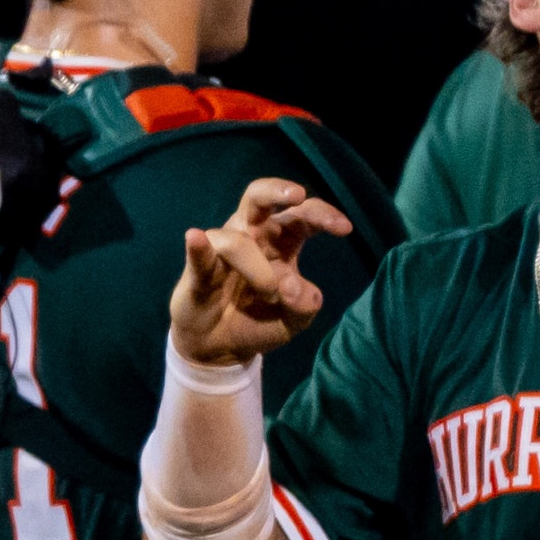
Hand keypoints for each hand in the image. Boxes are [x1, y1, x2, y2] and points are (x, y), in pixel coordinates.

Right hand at [169, 175, 348, 365]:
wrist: (221, 349)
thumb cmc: (260, 322)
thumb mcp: (294, 320)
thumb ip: (304, 305)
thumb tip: (291, 287)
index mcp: (281, 241)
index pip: (302, 215)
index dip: (323, 215)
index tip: (344, 229)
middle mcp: (252, 236)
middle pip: (260, 197)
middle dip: (278, 191)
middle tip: (298, 196)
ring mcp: (222, 250)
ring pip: (238, 240)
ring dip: (258, 268)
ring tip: (270, 294)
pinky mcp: (199, 269)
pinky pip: (200, 253)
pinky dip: (198, 247)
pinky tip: (196, 238)